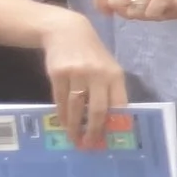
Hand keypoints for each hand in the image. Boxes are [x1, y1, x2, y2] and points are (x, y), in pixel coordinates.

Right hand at [40, 10, 128, 145]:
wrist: (67, 32)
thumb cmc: (92, 55)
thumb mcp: (108, 68)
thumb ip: (111, 90)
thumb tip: (113, 120)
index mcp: (115, 75)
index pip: (119, 104)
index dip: (115, 123)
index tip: (111, 139)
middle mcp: (98, 75)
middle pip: (98, 110)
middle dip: (94, 130)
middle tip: (90, 144)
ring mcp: (77, 74)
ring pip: (76, 107)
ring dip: (75, 126)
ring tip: (75, 138)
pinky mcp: (58, 74)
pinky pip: (60, 100)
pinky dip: (62, 114)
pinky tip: (63, 123)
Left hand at [93, 0, 176, 24]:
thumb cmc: (167, 4)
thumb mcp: (140, 2)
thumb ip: (122, 2)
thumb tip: (107, 8)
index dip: (100, 3)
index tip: (109, 14)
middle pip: (114, 2)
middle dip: (127, 14)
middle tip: (144, 12)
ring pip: (132, 10)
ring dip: (145, 16)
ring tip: (158, 10)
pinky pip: (149, 13)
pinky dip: (157, 17)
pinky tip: (166, 10)